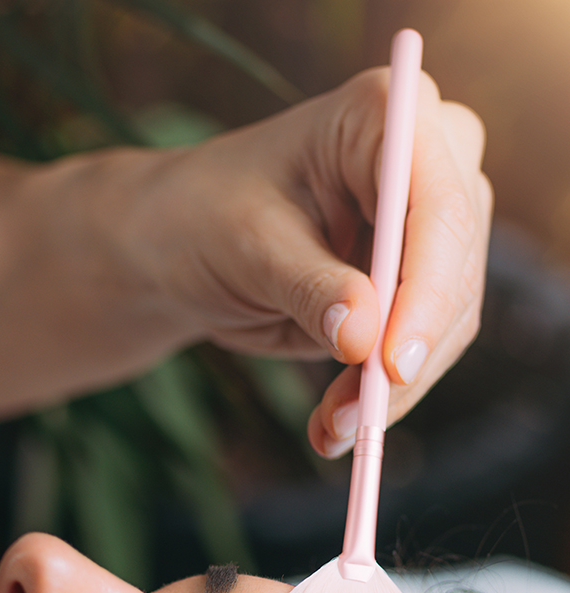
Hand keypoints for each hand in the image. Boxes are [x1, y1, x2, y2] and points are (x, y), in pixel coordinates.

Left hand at [127, 68, 492, 456]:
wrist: (183, 247)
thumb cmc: (205, 219)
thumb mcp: (247, 248)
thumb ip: (309, 287)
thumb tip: (365, 337)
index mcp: (379, 117)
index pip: (437, 204)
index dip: (425, 290)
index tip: (390, 363)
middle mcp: (421, 163)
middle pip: (452, 268)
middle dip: (405, 355)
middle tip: (352, 420)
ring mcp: (423, 226)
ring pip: (445, 320)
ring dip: (391, 389)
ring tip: (332, 431)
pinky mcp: (411, 282)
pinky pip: (418, 347)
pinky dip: (379, 394)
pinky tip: (335, 426)